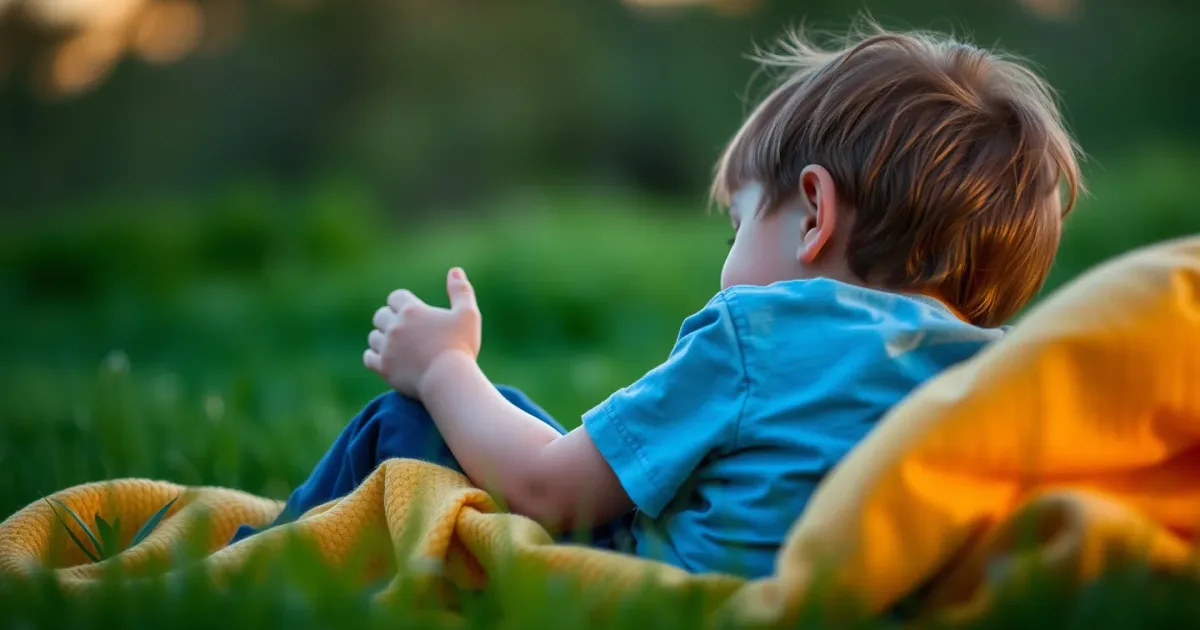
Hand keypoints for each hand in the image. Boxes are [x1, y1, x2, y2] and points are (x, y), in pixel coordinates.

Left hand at [364, 267, 481, 396]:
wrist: (449, 381)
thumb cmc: (460, 347)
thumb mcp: (468, 315)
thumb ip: (461, 291)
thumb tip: (455, 270)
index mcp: (412, 311)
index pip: (395, 297)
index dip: (402, 303)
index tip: (412, 312)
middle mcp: (395, 327)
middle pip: (380, 315)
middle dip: (390, 319)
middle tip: (404, 329)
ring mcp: (387, 348)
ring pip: (374, 337)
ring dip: (382, 338)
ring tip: (397, 345)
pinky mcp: (384, 368)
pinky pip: (368, 357)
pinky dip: (375, 356)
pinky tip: (386, 358)